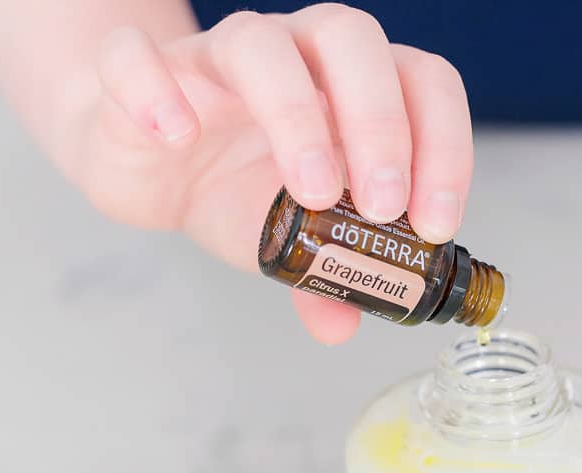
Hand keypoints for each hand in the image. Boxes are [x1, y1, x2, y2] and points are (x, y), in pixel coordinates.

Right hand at [69, 4, 472, 341]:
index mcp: (350, 86)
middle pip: (351, 41)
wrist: (149, 167)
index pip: (421, 83)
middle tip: (384, 206)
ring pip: (260, 43)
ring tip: (310, 193)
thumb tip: (344, 323)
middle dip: (380, 123)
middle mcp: (296, 51)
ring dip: (296, 115)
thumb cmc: (234, 186)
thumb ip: (325, 272)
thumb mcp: (292, 239)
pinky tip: (177, 138)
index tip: (436, 223)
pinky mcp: (145, 69)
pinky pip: (138, 56)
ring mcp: (219, 54)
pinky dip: (156, 90)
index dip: (443, 145)